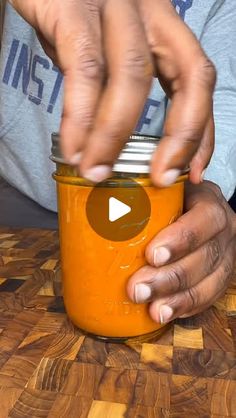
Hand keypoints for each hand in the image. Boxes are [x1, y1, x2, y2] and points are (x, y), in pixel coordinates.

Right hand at [10, 0, 214, 184]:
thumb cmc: (68, 12)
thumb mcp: (104, 47)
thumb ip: (116, 84)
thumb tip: (116, 136)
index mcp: (161, 23)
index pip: (199, 79)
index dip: (202, 131)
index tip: (193, 171)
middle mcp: (148, 10)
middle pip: (189, 75)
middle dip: (181, 136)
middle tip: (160, 178)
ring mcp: (114, 5)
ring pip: (133, 78)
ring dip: (115, 136)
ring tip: (97, 172)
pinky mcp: (73, 7)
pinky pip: (84, 71)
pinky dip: (79, 116)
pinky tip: (73, 147)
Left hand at [127, 181, 235, 323]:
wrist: (197, 211)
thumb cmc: (173, 200)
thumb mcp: (162, 188)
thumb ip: (139, 193)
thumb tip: (92, 200)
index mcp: (208, 203)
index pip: (204, 219)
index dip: (180, 240)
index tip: (151, 255)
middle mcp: (223, 230)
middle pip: (204, 257)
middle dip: (170, 278)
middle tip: (137, 288)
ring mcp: (225, 255)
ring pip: (209, 282)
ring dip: (177, 299)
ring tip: (152, 309)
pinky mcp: (220, 276)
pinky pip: (209, 297)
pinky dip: (186, 307)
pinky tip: (165, 313)